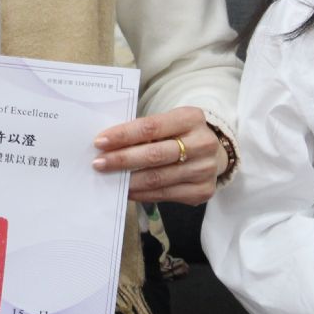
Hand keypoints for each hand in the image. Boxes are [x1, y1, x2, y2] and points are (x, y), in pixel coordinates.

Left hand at [91, 106, 227, 204]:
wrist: (215, 154)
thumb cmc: (181, 135)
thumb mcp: (170, 123)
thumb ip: (146, 132)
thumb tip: (109, 145)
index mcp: (191, 118)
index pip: (151, 126)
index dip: (124, 135)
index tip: (100, 141)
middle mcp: (202, 143)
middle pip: (154, 154)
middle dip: (122, 159)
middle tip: (98, 163)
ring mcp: (204, 170)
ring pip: (157, 178)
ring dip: (128, 180)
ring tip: (109, 179)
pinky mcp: (202, 191)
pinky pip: (164, 195)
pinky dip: (141, 193)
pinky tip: (127, 190)